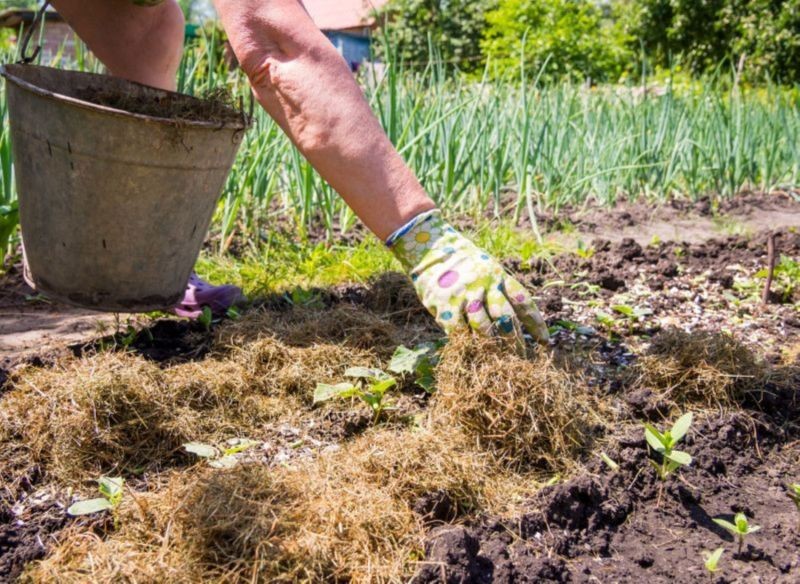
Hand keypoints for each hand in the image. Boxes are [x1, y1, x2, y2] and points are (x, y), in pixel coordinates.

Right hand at [388, 211, 548, 342]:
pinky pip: (458, 330)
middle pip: (505, 317)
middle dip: (514, 340)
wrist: (429, 247)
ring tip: (497, 358)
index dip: (536, 323)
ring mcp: (464, 294)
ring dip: (491, 345)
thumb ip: (499, 289)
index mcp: (498, 275)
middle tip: (520, 357)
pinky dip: (466, 342)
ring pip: (483, 327)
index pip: (523, 301)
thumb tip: (517, 320)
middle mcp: (484, 284)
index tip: (544, 342)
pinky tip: (471, 350)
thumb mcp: (487, 267)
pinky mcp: (445, 304)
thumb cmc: (462, 261)